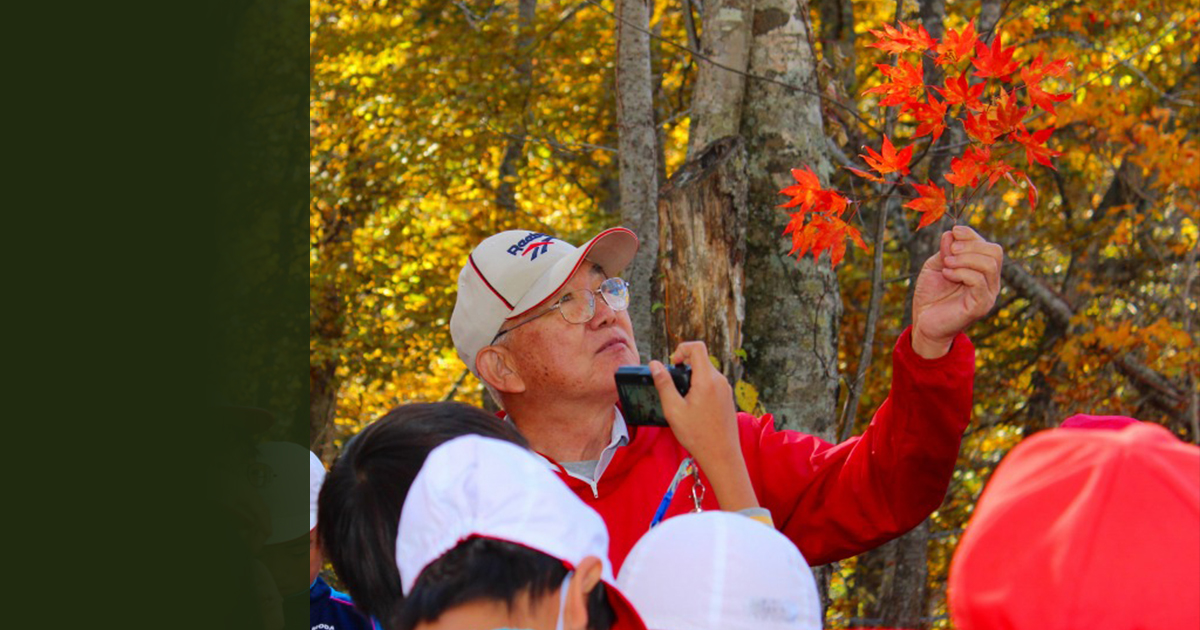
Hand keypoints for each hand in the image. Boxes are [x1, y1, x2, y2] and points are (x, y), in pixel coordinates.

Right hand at [651, 341, 756, 511]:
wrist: (722, 456)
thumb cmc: (698, 435)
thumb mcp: (674, 409)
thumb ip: (663, 384)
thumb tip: (655, 364)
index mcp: (707, 380)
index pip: (697, 347)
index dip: (681, 349)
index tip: (672, 364)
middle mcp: (720, 381)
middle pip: (702, 360)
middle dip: (685, 366)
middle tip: (674, 386)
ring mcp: (726, 390)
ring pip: (707, 372)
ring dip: (693, 378)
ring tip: (683, 400)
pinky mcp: (728, 398)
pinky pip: (713, 384)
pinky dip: (701, 387)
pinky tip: (694, 408)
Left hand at [911, 225, 1002, 357]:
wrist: (924, 322)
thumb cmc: (931, 295)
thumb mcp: (936, 265)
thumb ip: (946, 250)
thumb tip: (952, 233)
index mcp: (982, 271)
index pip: (989, 246)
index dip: (972, 235)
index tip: (954, 231)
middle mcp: (990, 282)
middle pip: (995, 252)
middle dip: (971, 245)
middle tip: (950, 251)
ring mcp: (988, 294)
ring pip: (989, 265)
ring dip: (965, 259)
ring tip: (946, 264)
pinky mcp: (980, 305)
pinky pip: (979, 281)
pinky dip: (961, 272)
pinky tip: (947, 274)